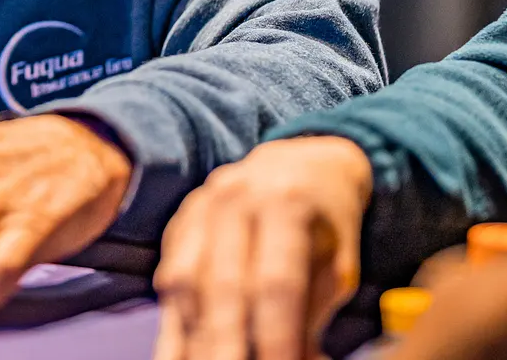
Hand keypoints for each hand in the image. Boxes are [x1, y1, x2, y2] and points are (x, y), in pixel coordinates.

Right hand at [153, 136, 372, 359]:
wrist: (298, 166)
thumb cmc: (326, 226)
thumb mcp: (337, 267)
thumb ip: (315, 316)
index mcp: (288, 203)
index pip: (277, 281)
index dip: (276, 335)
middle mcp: (236, 198)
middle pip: (224, 285)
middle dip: (226, 344)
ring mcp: (200, 206)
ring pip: (186, 282)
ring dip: (194, 338)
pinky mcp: (180, 221)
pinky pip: (169, 277)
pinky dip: (174, 321)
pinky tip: (181, 353)